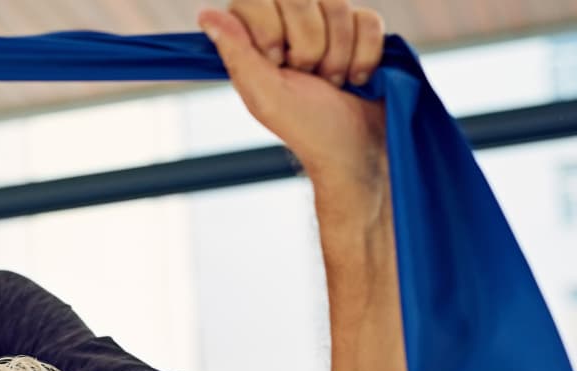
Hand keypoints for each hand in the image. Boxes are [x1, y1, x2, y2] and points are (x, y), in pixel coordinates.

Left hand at [198, 1, 387, 190]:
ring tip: (333, 83)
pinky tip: (357, 78)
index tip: (277, 63)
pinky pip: (369, 19)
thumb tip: (206, 15)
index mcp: (256, 39)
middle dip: (310, 47)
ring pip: (338, 5)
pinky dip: (365, 54)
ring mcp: (328, 26)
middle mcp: (289, 26)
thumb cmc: (307, 128)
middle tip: (308, 78)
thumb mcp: (265, 95)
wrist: (355, 149)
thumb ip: (237, 52)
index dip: (270, 28)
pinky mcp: (361, 32)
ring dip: (339, 54)